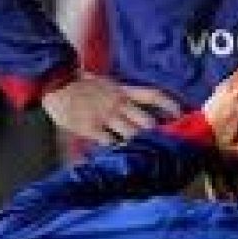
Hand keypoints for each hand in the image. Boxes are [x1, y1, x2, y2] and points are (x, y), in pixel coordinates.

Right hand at [41, 72, 181, 144]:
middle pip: (147, 121)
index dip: (170, 106)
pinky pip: (109, 143)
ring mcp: (106, 116)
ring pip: (132, 134)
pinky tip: (120, 158)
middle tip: (166, 146)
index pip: (153, 96)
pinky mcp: (91, 127)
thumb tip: (134, 108)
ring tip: (148, 157)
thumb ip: (121, 97)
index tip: (181, 115)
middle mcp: (118, 103)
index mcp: (123, 90)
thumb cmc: (79, 84)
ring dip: (140, 145)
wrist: (56, 80)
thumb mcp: (105, 85)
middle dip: (158, 134)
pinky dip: (116, 151)